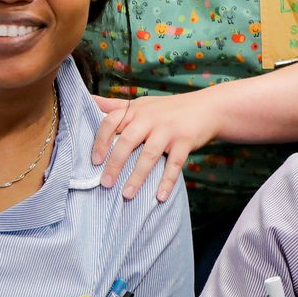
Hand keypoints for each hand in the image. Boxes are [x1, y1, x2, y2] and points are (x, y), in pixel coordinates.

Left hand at [91, 93, 220, 201]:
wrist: (208, 108)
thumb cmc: (169, 109)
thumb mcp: (143, 104)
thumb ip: (116, 105)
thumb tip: (89, 99)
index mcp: (137, 110)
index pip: (111, 121)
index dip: (100, 140)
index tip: (94, 161)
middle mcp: (150, 118)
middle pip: (127, 140)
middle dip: (115, 163)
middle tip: (105, 184)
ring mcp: (168, 130)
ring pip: (148, 154)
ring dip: (137, 177)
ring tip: (126, 195)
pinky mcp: (185, 141)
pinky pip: (174, 164)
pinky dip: (167, 181)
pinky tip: (160, 197)